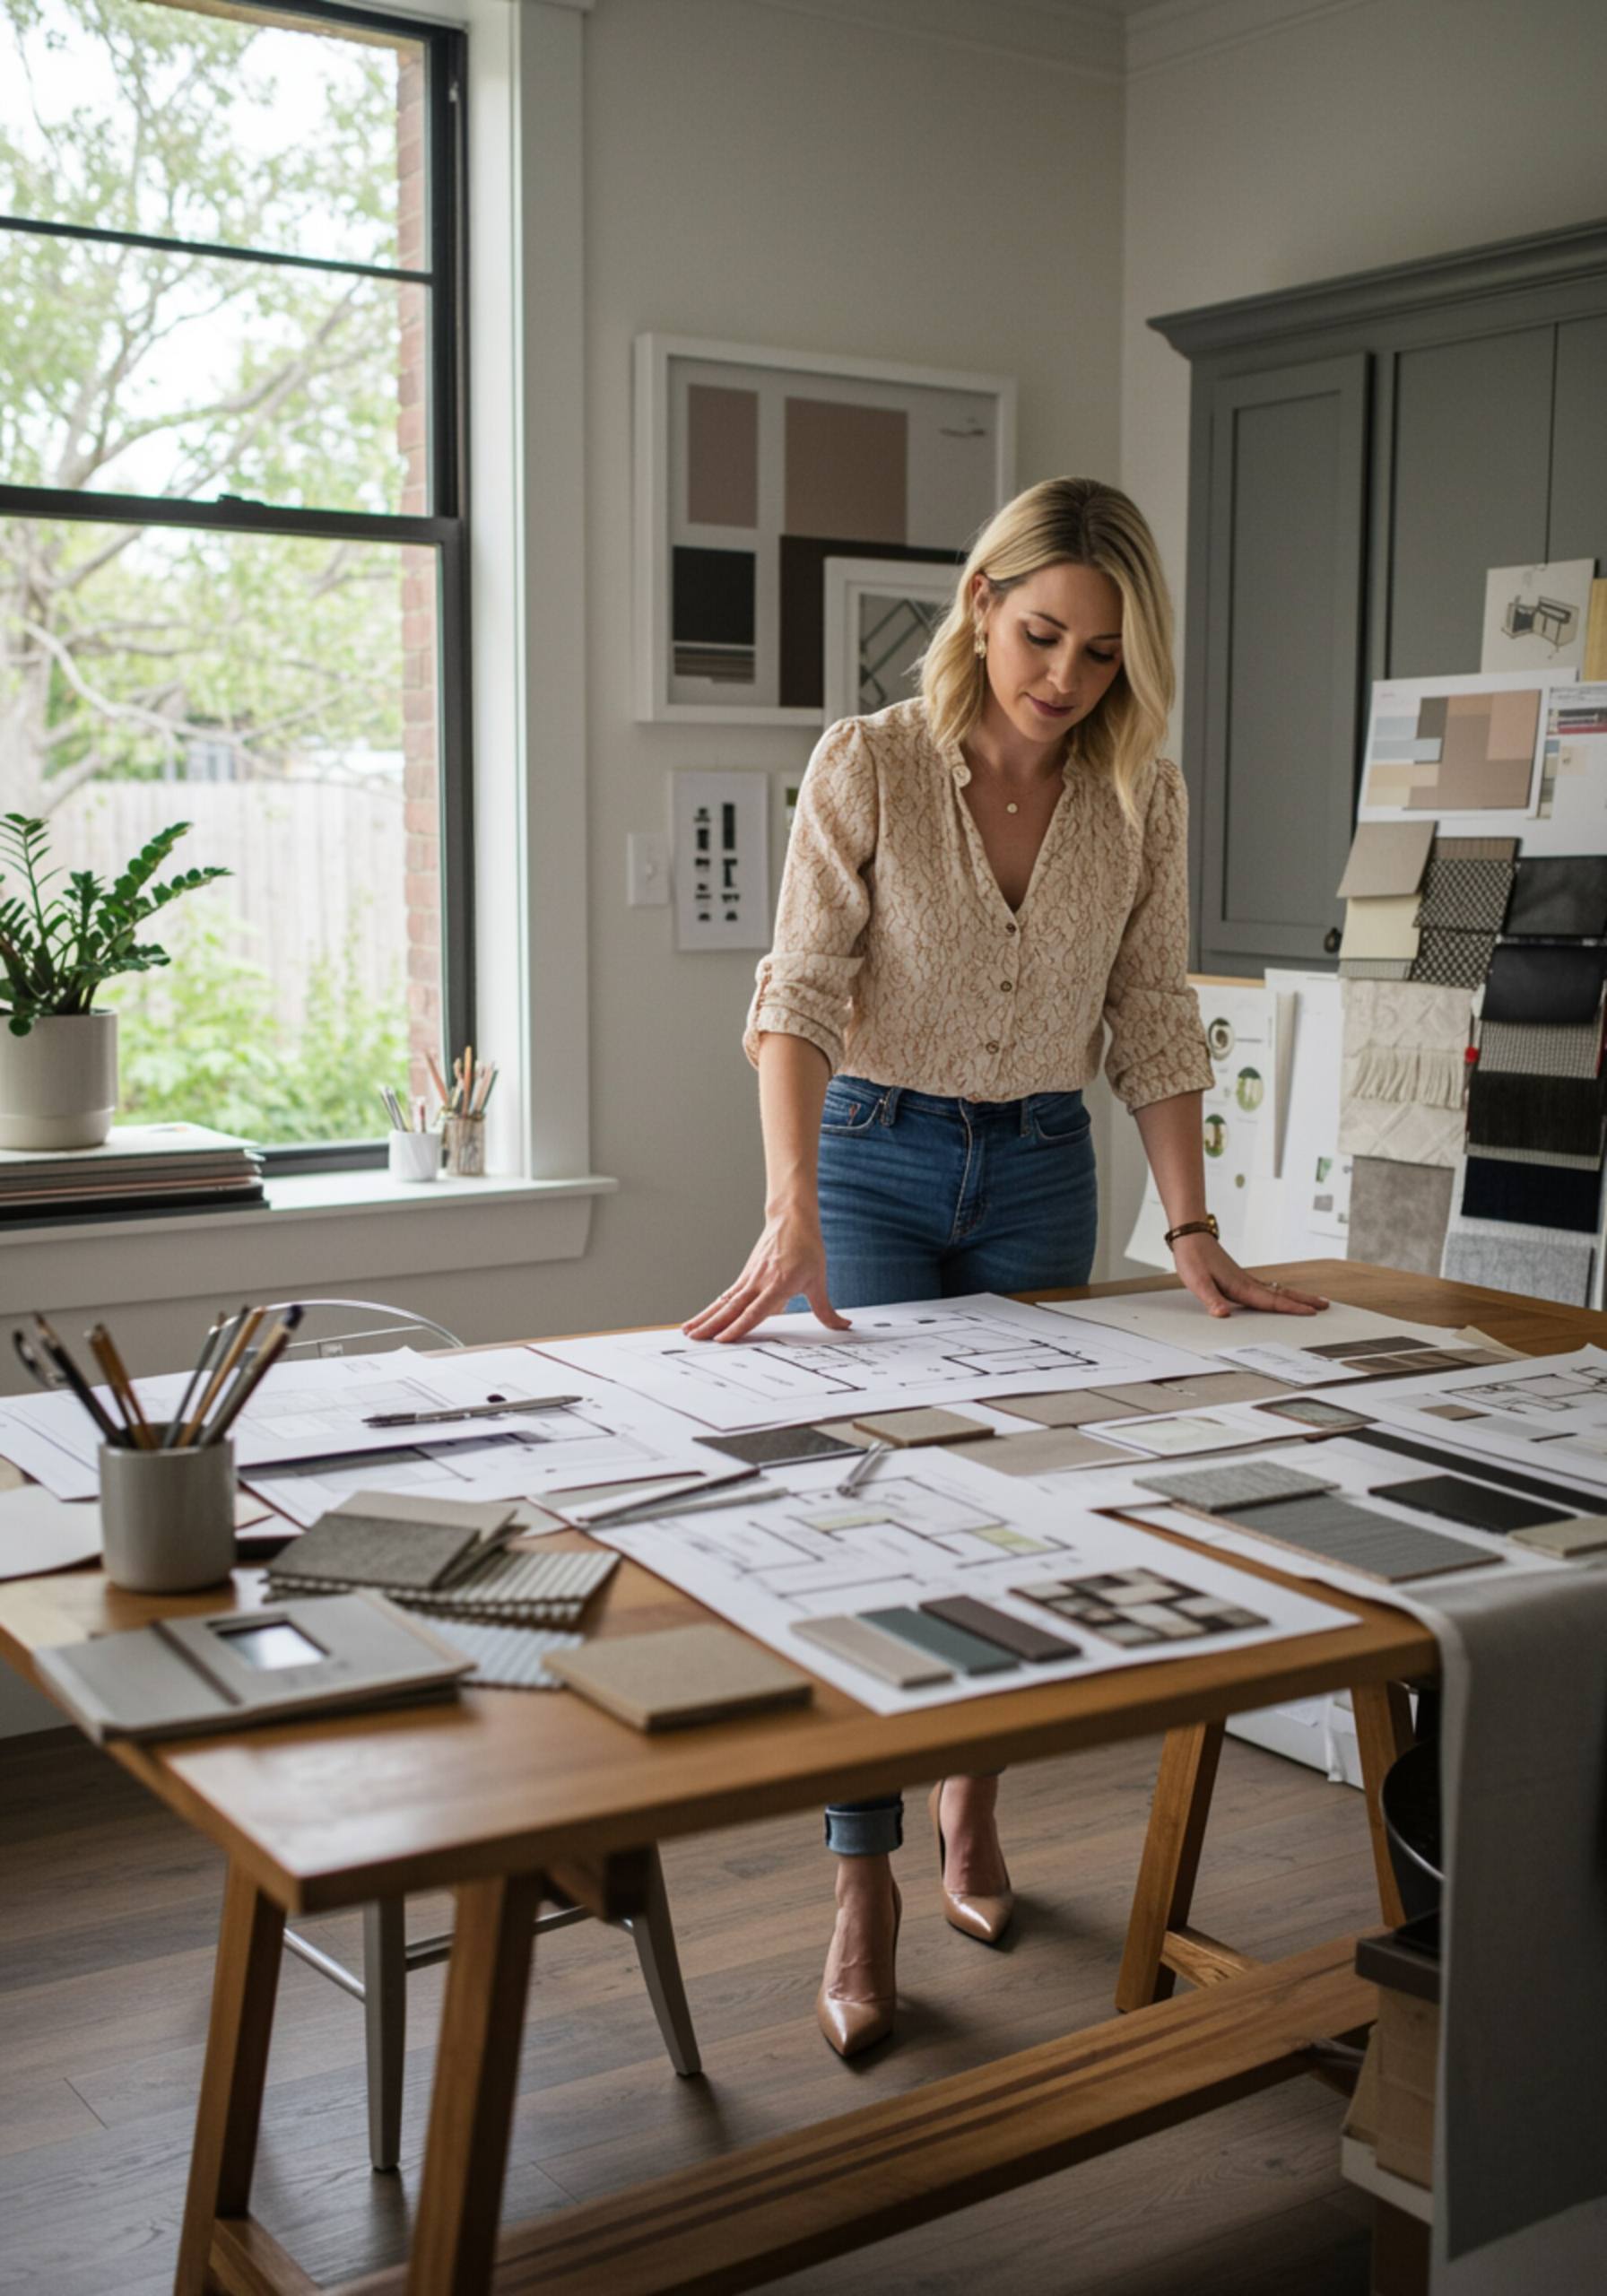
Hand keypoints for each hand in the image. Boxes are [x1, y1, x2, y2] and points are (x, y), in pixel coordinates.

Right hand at [682, 1204, 848, 1342]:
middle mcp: (760, 1282)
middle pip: (732, 1307)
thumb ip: (826, 1309)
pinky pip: (725, 1296)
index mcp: (779, 1284)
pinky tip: (699, 1319)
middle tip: (696, 1339)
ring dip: (705, 1318)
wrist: (791, 1219)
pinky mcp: (745, 1276)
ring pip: (724, 1302)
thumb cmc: (806, 1247)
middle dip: (713, 1325)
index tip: (724, 1339)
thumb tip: (843, 1325)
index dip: (739, 1326)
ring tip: (689, 1332)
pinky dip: (711, 1308)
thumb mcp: (819, 1280)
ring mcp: (749, 1278)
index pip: (755, 1311)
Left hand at [1170, 1233, 1327, 1320]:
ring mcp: (1245, 1279)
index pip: (1271, 1301)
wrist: (1190, 1235)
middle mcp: (1247, 1283)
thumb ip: (1211, 1300)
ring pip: (1276, 1290)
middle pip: (1281, 1294)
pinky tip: (1281, 1295)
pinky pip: (1266, 1287)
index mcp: (1240, 1286)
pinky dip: (1280, 1293)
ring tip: (1313, 1301)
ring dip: (1295, 1297)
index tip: (1311, 1313)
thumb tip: (1222, 1315)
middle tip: (1325, 1305)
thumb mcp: (1197, 1282)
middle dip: (1303, 1301)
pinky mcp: (1239, 1277)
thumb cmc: (1193, 1258)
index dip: (1291, 1308)